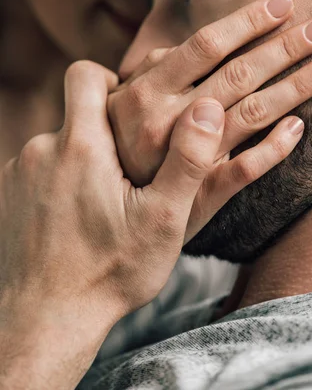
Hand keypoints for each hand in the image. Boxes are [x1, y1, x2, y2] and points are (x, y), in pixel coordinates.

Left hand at [0, 62, 227, 388]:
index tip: (127, 101)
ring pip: (56, 144)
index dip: (108, 78)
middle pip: (73, 113)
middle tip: (126, 167)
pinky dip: (56, 182)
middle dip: (100, 129)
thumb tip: (208, 107)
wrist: (44, 321)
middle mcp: (41, 150)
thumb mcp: (164, 218)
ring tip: (102, 201)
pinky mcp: (4, 194)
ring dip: (79, 160)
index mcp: (82, 146)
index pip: (84, 75)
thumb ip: (189, 158)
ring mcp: (17, 173)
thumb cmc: (110, 272)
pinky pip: (36, 170)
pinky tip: (73, 218)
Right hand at [108, 0, 311, 239]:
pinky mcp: (202, 192)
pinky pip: (247, 169)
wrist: (100, 212)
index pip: (207, 45)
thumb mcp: (120, 99)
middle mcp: (168, 120)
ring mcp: (187, 158)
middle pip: (239, 74)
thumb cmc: (114, 144)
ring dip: (296, 87)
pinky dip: (276, 147)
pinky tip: (299, 126)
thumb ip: (156, 69)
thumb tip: (194, 44)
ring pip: (252, 114)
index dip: (248, 22)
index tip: (284, 3)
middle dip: (285, 48)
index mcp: (147, 90)